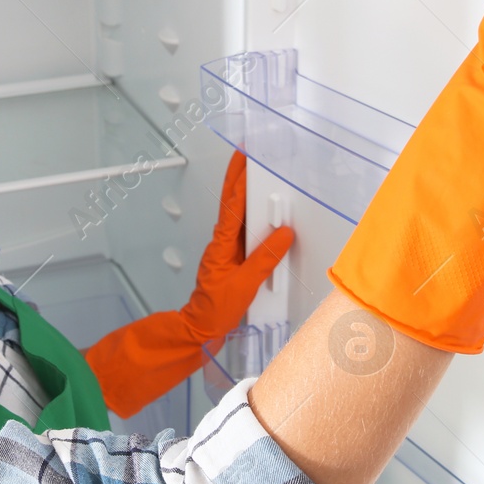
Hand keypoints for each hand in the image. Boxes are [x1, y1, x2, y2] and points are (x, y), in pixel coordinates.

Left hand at [178, 149, 294, 341]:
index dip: (238, 179)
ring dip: (249, 196)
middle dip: (241, 177)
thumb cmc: (214, 309)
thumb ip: (265, 259)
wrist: (201, 328)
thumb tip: (282, 235)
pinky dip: (257, 221)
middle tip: (250, 155)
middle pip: (234, 203)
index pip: (232, 205)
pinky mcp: (234, 259)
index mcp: (221, 244)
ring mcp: (228, 250)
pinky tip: (267, 218)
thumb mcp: (244, 284)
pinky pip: (247, 234)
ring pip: (241, 217)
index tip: (245, 159)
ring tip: (259, 177)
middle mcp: (223, 243)